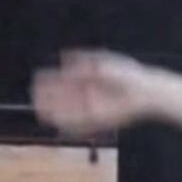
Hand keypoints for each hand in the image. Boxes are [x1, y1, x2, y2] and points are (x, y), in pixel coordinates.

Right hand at [32, 51, 152, 135]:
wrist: (146, 92)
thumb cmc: (127, 74)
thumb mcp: (101, 64)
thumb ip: (81, 62)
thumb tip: (63, 59)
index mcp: (90, 78)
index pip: (65, 80)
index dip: (52, 80)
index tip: (39, 78)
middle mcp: (90, 93)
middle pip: (64, 95)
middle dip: (49, 95)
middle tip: (35, 94)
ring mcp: (93, 107)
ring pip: (68, 110)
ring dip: (53, 110)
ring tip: (39, 108)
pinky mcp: (99, 120)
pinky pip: (78, 123)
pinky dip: (66, 121)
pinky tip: (54, 119)